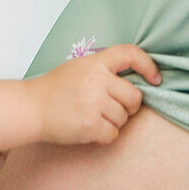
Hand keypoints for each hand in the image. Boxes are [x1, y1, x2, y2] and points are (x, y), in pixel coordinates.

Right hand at [29, 44, 160, 145]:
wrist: (32, 107)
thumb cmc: (57, 88)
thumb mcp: (81, 67)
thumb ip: (105, 69)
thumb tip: (137, 79)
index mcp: (96, 62)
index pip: (130, 54)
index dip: (148, 65)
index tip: (155, 79)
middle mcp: (97, 80)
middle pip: (135, 97)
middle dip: (128, 106)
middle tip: (110, 106)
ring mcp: (94, 102)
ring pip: (124, 118)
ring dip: (113, 121)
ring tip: (93, 115)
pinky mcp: (90, 124)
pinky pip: (113, 134)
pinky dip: (104, 135)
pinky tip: (89, 128)